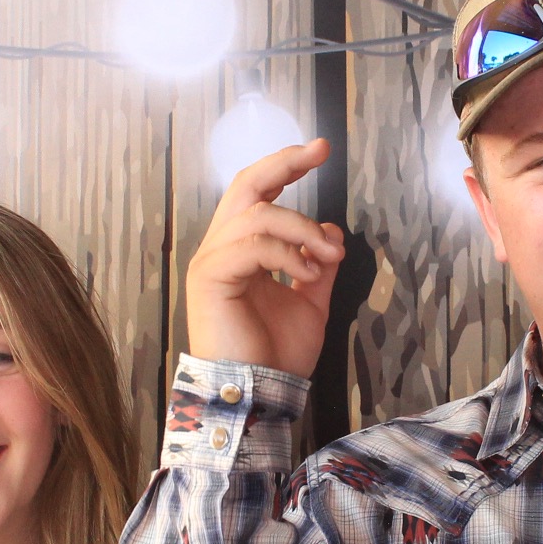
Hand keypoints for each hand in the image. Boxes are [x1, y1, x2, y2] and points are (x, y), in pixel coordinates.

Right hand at [185, 140, 343, 377]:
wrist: (258, 394)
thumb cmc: (277, 354)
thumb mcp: (311, 302)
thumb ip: (317, 265)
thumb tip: (330, 230)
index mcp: (241, 251)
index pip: (259, 193)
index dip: (286, 167)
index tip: (320, 149)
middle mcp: (221, 248)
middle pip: (247, 185)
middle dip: (285, 163)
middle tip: (320, 152)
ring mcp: (212, 261)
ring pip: (259, 213)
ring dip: (304, 229)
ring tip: (327, 259)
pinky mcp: (211, 277)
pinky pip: (253, 244)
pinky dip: (288, 254)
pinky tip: (307, 274)